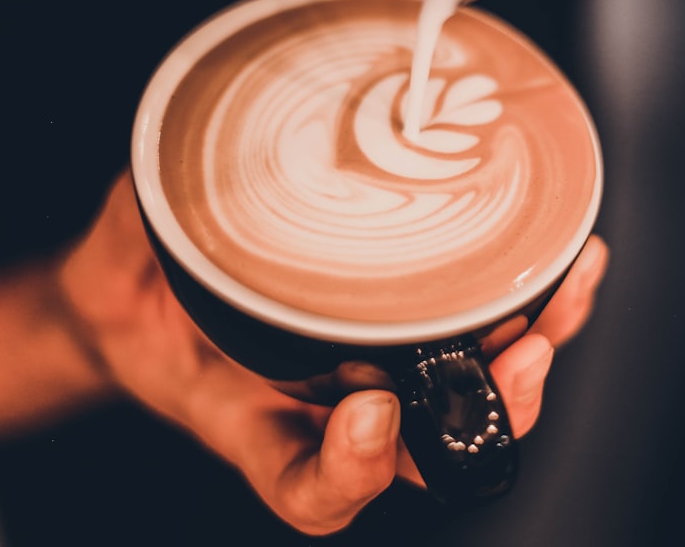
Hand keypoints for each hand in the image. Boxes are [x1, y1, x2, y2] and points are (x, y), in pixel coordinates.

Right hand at [59, 171, 608, 534]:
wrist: (158, 294)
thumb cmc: (141, 295)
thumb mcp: (119, 266)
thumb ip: (137, 241)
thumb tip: (157, 198)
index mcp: (259, 421)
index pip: (310, 485)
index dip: (351, 471)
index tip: (367, 414)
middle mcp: (333, 407)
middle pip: (431, 450)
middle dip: (489, 410)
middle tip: (519, 354)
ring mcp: (379, 363)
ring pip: (475, 393)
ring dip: (532, 353)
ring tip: (563, 292)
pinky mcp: (411, 314)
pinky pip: (484, 326)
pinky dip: (532, 300)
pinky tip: (565, 259)